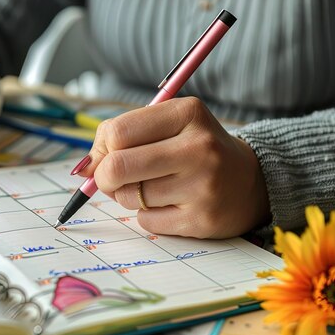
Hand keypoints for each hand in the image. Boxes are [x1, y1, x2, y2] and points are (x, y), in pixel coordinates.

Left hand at [77, 97, 270, 238]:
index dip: (101, 148)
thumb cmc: (195, 149)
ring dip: (127, 196)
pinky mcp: (202, 220)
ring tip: (152, 188)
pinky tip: (169, 205)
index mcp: (187, 114)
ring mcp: (203, 186)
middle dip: (104, 177)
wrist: (251, 181)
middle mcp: (199, 148)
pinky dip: (146, 215)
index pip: (117, 132)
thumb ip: (123, 137)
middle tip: (111, 178)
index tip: (105, 155)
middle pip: (117, 166)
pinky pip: (146, 221)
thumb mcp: (168, 126)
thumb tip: (83, 169)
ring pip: (129, 197)